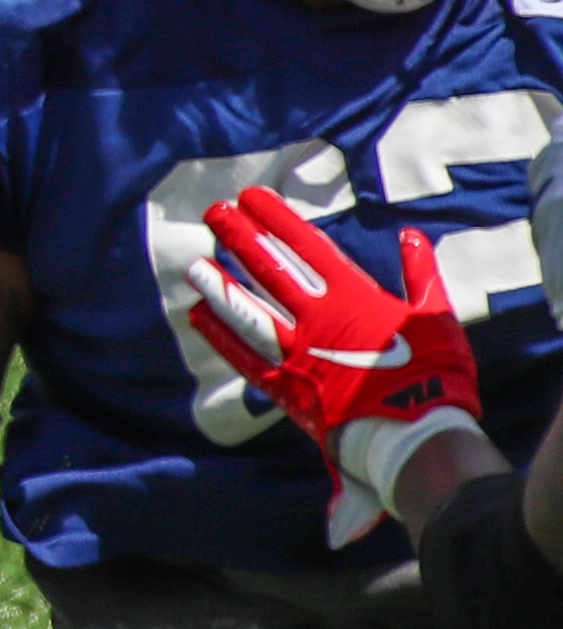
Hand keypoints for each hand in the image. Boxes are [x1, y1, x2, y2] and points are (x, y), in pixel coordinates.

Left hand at [187, 184, 487, 545]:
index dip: (276, 219)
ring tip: (193, 264)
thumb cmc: (433, 373)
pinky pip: (244, 357)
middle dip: (240, 238)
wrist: (418, 431)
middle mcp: (317, 318)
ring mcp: (297, 351)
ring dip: (221, 285)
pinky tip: (198, 316)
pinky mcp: (286, 386)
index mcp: (353, 297)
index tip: (251, 196)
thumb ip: (421, 274)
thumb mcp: (436, 315)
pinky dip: (220, 337)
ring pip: (249, 310)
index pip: (306, 246)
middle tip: (213, 213)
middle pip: (270, 269)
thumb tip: (411, 235)